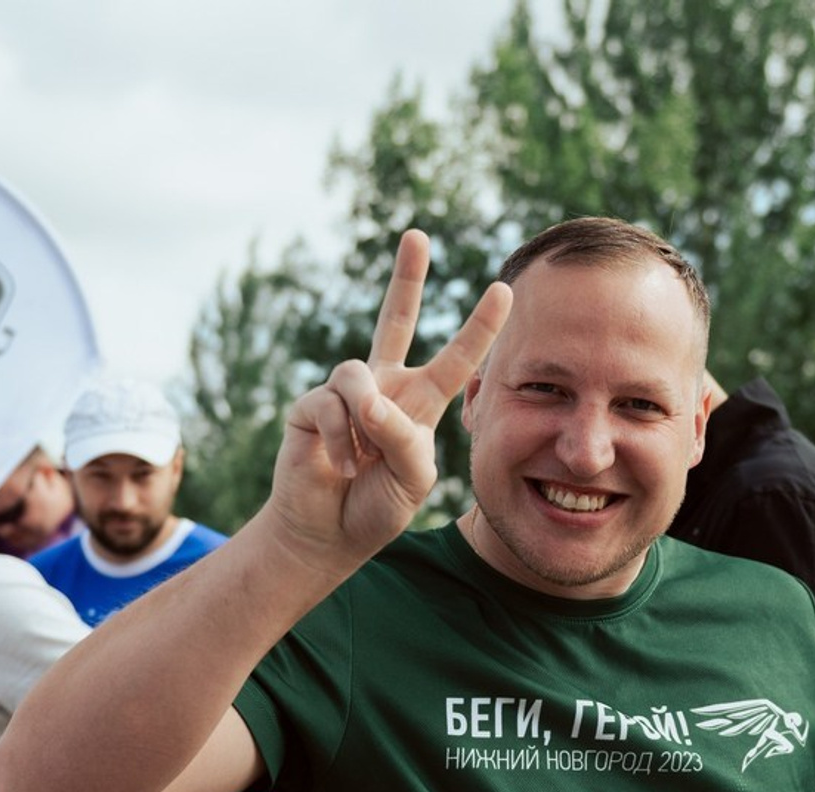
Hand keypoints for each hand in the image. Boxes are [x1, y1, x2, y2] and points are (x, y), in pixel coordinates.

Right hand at [267, 229, 511, 570]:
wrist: (329, 534)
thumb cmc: (377, 507)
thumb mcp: (412, 477)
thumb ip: (402, 437)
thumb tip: (368, 398)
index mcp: (419, 403)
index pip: (455, 359)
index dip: (479, 327)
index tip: (504, 289)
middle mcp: (383, 388)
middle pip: (395, 320)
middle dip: (407, 278)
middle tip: (417, 235)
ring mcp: (346, 394)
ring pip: (358, 374)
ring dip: (366, 419)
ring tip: (363, 459)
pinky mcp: (310, 405)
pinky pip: (332, 404)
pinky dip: (342, 440)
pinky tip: (340, 466)